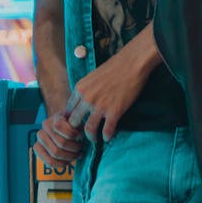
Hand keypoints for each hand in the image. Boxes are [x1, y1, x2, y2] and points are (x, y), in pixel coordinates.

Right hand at [33, 110, 83, 166]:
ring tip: (75, 155)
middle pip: (60, 143)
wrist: (65, 128)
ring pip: (55, 153)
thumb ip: (80, 126)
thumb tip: (80, 137)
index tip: (81, 136)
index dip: (73, 134)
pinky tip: (67, 161)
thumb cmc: (75, 126)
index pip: (60, 126)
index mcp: (57, 116)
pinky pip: (48, 161)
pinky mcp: (37, 147)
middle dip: (74, 149)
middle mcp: (46, 125)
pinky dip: (60, 164)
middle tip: (80, 150)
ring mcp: (40, 136)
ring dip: (68, 157)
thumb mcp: (80, 121)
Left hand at [66, 24, 161, 143]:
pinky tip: (108, 137)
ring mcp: (100, 106)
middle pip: (74, 122)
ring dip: (91, 137)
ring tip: (94, 139)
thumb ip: (86, 89)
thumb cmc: (115, 67)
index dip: (71, 119)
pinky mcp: (114, 111)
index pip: (69, 109)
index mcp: (80, 88)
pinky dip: (107, 136)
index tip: (76, 124)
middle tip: (82, 134)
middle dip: (77, 130)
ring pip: (88, 129)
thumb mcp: (93, 76)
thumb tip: (83, 102)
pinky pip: (107, 130)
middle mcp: (87, 98)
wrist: (132, 63)